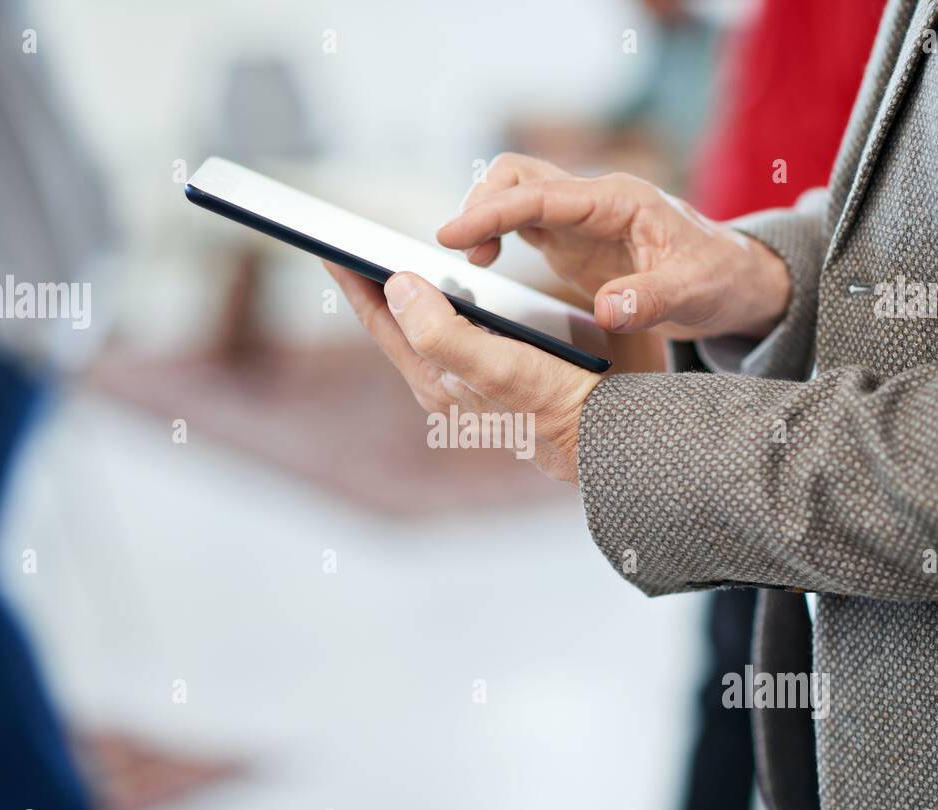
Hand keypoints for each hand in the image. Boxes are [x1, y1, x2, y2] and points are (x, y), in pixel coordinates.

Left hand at [326, 264, 599, 483]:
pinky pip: (462, 330)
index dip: (353, 280)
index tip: (328, 243)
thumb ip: (441, 332)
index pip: (381, 320)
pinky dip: (451, 303)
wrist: (609, 437)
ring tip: (391, 261)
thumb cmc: (555, 405)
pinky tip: (458, 289)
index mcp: (436, 377)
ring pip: (428, 326)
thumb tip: (397, 286)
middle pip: (397, 323)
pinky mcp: (503, 372)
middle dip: (374, 284)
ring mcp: (474, 377)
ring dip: (410, 293)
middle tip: (353, 245)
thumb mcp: (495, 367)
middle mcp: (448, 379)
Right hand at [437, 153, 789, 340]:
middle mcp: (594, 200)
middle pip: (518, 176)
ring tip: (471, 261)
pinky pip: (521, 221)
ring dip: (483, 217)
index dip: (492, 211)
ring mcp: (579, 218)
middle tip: (461, 251)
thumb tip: (608, 309)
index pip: (541, 194)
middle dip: (480, 205)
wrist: (732, 279)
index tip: (452, 234)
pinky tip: (486, 263)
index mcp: (619, 201)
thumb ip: (650, 299)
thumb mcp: (693, 292)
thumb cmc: (718, 278)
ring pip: (514, 193)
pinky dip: (494, 234)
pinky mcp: (571, 239)